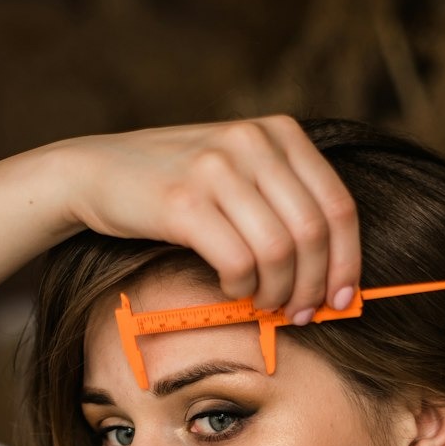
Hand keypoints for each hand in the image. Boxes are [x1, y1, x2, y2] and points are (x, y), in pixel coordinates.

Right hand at [56, 116, 361, 323]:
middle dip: (313, 285)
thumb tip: (333, 274)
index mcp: (278, 132)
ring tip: (264, 304)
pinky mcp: (184, 202)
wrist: (97, 171)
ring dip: (277, 292)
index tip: (343, 298)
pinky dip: (243, 289)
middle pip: (312, 233)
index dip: (347, 260)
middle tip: (302, 313)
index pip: (337, 205)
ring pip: (279, 251)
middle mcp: (252, 142)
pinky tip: (234, 290)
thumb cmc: (177, 184)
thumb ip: (284, 204)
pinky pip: (237, 262)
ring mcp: (217, 169)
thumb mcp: (239, 170)